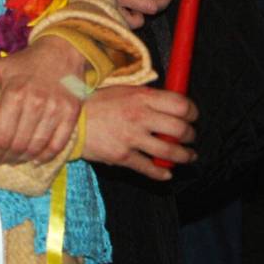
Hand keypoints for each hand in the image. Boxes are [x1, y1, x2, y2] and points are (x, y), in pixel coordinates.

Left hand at [0, 35, 86, 165]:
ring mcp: (56, 109)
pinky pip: (58, 144)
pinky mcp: (71, 113)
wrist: (61, 51)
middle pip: (18, 145)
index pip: (1, 135)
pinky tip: (36, 159)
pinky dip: (46, 156)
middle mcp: (36, 103)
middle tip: (0, 159)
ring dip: (23, 159)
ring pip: (36, 147)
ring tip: (14, 160)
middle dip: (6, 157)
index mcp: (15, 93)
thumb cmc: (26, 62)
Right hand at [82, 85, 196, 180]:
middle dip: (190, 135)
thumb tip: (169, 102)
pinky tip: (166, 173)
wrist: (71, 122)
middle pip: (180, 129)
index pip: (181, 104)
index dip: (192, 112)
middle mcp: (139, 117)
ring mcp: (131, 138)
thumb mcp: (121, 90)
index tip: (192, 116)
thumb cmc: (96, 103)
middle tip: (190, 137)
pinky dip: (162, 173)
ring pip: (170, 151)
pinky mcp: (122, 156)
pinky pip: (149, 168)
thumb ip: (145, 96)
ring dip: (184, 156)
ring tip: (188, 156)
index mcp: (141, 97)